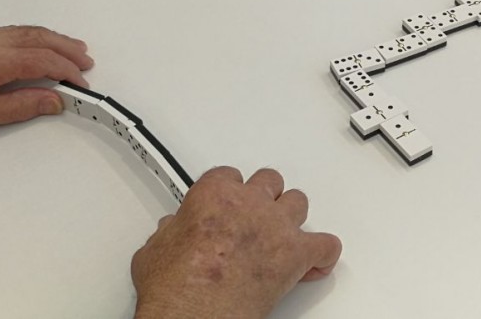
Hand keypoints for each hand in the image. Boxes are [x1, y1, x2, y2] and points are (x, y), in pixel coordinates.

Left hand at [0, 27, 93, 147]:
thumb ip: (18, 107)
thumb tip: (52, 100)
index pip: (40, 59)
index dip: (66, 70)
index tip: (80, 83)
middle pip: (37, 38)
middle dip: (66, 49)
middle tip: (86, 61)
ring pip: (26, 31)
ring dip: (53, 40)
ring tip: (74, 51)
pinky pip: (12, 32)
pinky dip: (35, 38)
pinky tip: (42, 46)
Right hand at [132, 167, 341, 318]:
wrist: (193, 314)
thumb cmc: (174, 287)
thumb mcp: (154, 251)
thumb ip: (169, 232)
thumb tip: (171, 232)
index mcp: (215, 194)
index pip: (228, 175)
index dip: (227, 191)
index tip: (224, 204)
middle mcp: (251, 203)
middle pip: (269, 181)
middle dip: (263, 197)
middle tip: (254, 218)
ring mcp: (277, 227)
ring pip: (298, 202)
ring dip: (291, 217)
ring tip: (281, 235)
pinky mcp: (296, 255)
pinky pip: (327, 245)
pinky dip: (322, 254)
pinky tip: (313, 263)